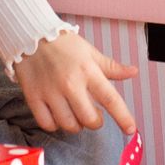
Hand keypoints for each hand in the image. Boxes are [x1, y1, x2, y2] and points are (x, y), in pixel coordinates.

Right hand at [14, 31, 138, 135]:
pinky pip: (47, 123)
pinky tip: (58, 115)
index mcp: (88, 71)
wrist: (31, 35)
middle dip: (95, 122)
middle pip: (89, 119)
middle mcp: (70, 84)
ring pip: (69, 125)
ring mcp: (50, 92)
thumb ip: (111, 67)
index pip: (111, 99)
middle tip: (94, 115)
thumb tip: (133, 72)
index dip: (123, 117)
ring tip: (75, 115)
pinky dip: (55, 125)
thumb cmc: (65, 45)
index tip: (130, 130)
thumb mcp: (91, 52)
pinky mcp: (33, 97)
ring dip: (76, 125)